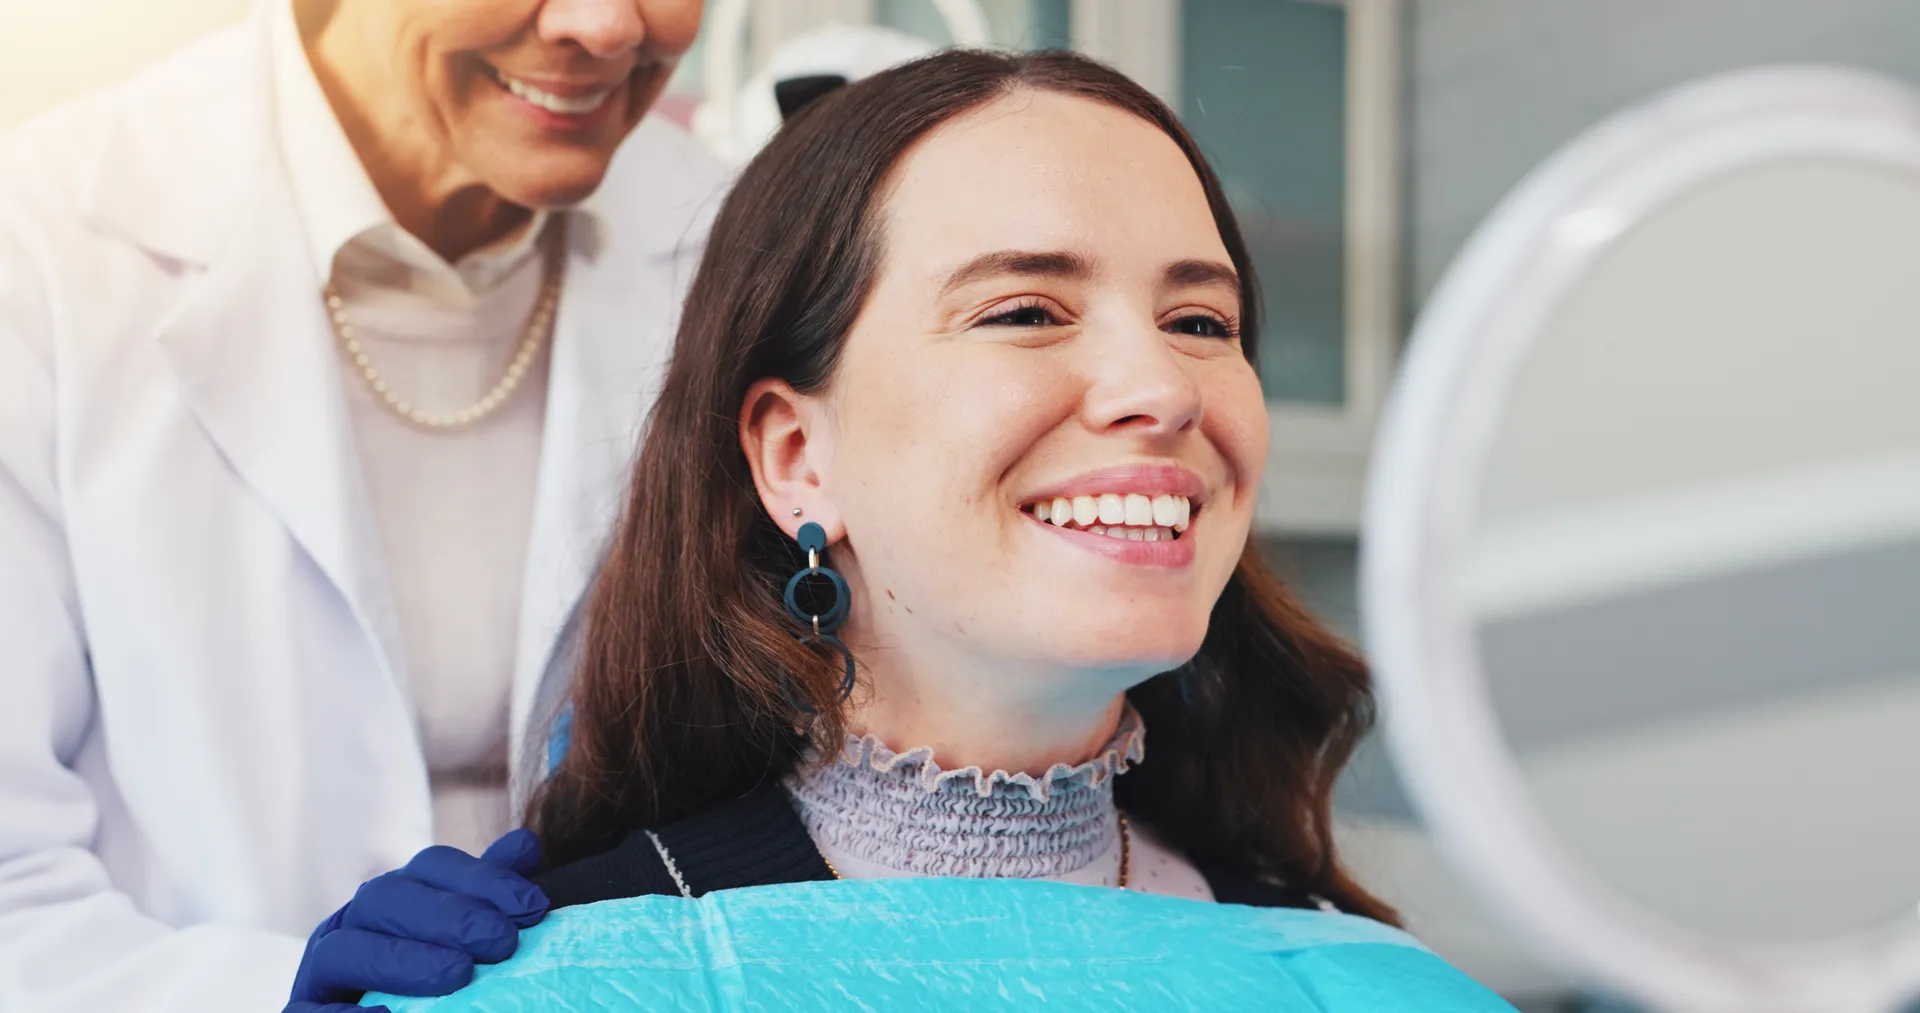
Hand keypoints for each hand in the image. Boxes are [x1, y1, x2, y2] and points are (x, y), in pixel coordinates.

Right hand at [284, 829, 547, 1011]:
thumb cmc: (439, 990)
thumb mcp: (467, 942)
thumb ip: (488, 898)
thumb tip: (526, 844)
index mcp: (393, 898)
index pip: (431, 867)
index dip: (482, 878)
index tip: (533, 906)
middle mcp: (349, 925)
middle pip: (386, 898)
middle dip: (449, 915)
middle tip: (502, 941)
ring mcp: (317, 971)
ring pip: (344, 949)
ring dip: (404, 960)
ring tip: (460, 974)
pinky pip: (308, 1012)